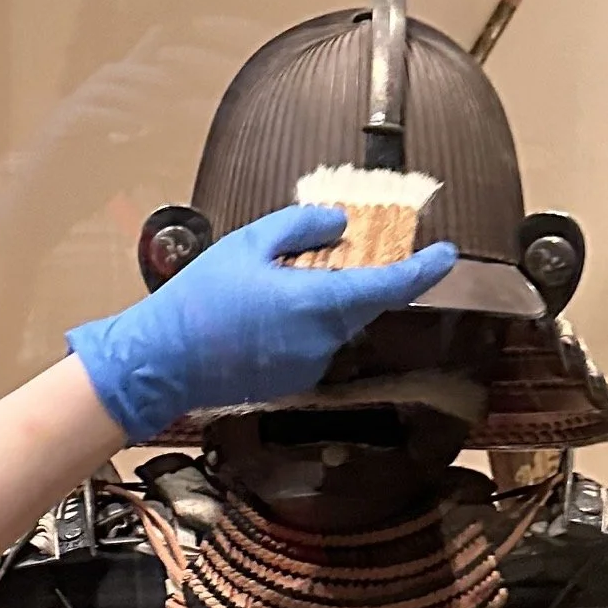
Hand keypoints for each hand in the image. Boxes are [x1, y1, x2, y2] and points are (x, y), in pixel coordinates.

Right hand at [67, 204, 456, 441]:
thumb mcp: (248, 244)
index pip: (389, 287)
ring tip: (274, 282)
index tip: (446, 253)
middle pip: (362, 303)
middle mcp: (323, 340)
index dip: (424, 270)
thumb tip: (340, 226)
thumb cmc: (199, 300)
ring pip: (336, 323)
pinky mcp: (292, 381)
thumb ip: (302, 228)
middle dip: (358, 276)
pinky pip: (314, 343)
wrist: (161, 362)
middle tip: (332, 250)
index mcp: (317, 303)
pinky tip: (263, 313)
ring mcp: (309, 365)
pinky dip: (304, 323)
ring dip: (323, 299)